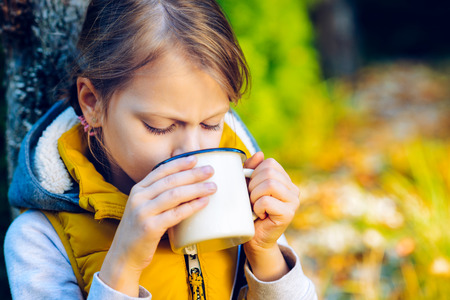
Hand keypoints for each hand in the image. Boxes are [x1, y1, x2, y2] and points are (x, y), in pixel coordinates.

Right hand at [99, 156, 215, 295]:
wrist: (123, 256)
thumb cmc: (139, 231)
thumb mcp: (143, 207)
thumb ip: (157, 195)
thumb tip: (185, 184)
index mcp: (138, 190)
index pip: (161, 171)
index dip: (179, 163)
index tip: (196, 158)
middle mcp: (139, 198)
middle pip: (171, 181)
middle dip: (193, 174)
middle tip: (210, 170)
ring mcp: (143, 212)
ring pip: (175, 195)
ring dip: (196, 189)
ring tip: (212, 187)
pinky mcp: (150, 228)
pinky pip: (176, 214)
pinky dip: (192, 207)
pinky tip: (203, 202)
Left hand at [243, 152, 299, 280]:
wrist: (254, 238)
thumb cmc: (249, 211)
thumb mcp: (247, 186)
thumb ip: (251, 169)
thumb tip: (260, 154)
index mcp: (285, 180)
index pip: (269, 163)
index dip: (254, 173)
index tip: (251, 189)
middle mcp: (293, 189)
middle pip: (269, 172)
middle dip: (253, 185)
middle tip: (252, 199)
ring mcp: (294, 201)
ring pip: (270, 184)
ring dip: (255, 196)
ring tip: (255, 206)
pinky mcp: (288, 214)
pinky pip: (267, 201)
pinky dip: (257, 207)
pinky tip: (259, 215)